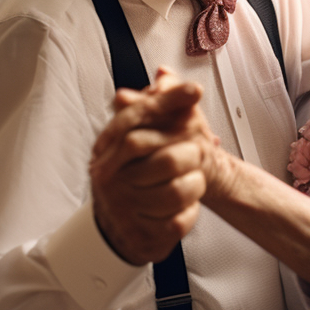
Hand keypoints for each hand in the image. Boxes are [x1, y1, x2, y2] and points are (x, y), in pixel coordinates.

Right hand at [89, 68, 208, 265]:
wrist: (122, 231)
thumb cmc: (135, 178)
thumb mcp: (142, 139)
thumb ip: (156, 107)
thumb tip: (166, 75)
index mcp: (107, 149)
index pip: (135, 118)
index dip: (167, 101)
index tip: (195, 90)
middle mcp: (108, 177)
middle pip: (162, 157)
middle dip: (191, 155)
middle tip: (202, 153)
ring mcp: (121, 208)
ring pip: (175, 193)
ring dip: (195, 186)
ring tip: (196, 181)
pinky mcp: (139, 235)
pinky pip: (177, 222)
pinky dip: (190, 213)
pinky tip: (188, 206)